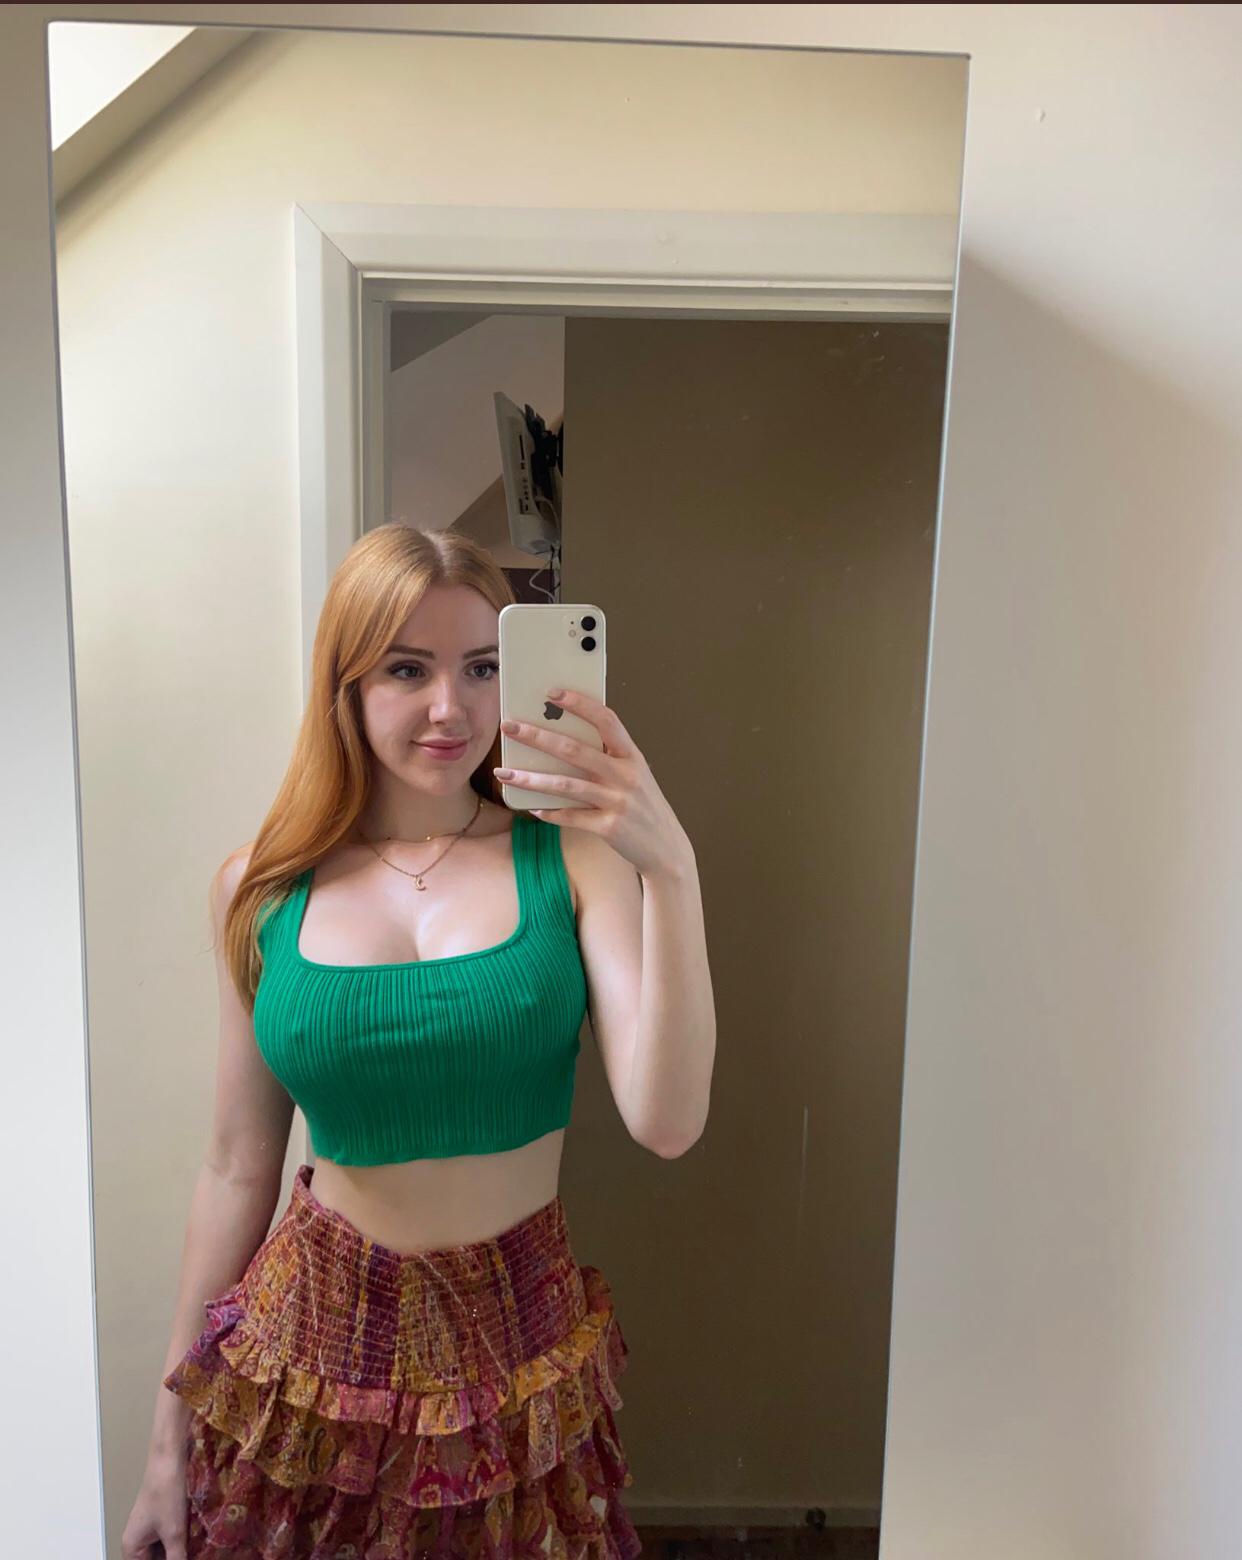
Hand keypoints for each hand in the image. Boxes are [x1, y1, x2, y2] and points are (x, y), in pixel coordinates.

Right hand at [121, 1447, 189, 1559]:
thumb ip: (176, 1559)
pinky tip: (197, 1542)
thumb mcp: (174, 1533)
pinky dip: (182, 1541)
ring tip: (197, 1550)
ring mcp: (151, 1528)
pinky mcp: (163, 1518)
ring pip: (165, 1551)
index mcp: (132, 1548)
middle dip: (174, 1558)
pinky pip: (171, 1538)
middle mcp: (137, 1540)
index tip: (181, 1558)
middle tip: (194, 1554)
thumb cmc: (166, 1493)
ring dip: (179, 1552)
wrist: (170, 1459)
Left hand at [495, 688, 692, 880]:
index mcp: (632, 756)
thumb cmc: (642, 806)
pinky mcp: (609, 828)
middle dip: (537, 736)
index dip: (580, 704)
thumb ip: (608, 758)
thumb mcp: (634, 775)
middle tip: (509, 726)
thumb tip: (562, 741)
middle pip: (575, 750)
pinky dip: (549, 812)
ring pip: (565, 785)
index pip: (606, 720)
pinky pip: (571, 817)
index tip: (552, 692)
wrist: (667, 848)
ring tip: (503, 773)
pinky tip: (531, 808)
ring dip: (530, 778)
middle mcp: (626, 776)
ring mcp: (618, 802)